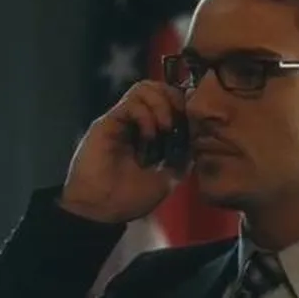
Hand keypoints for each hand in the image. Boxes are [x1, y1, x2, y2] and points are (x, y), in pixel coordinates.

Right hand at [60, 80, 187, 223]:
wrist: (100, 210)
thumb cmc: (129, 198)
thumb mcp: (167, 179)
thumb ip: (181, 159)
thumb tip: (198, 141)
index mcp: (149, 132)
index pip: (169, 100)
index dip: (184, 106)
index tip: (193, 125)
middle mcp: (136, 121)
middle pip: (157, 87)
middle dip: (175, 99)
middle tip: (180, 122)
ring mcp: (122, 120)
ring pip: (144, 87)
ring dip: (161, 104)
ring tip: (165, 127)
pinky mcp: (108, 123)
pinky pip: (131, 103)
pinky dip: (146, 115)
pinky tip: (149, 136)